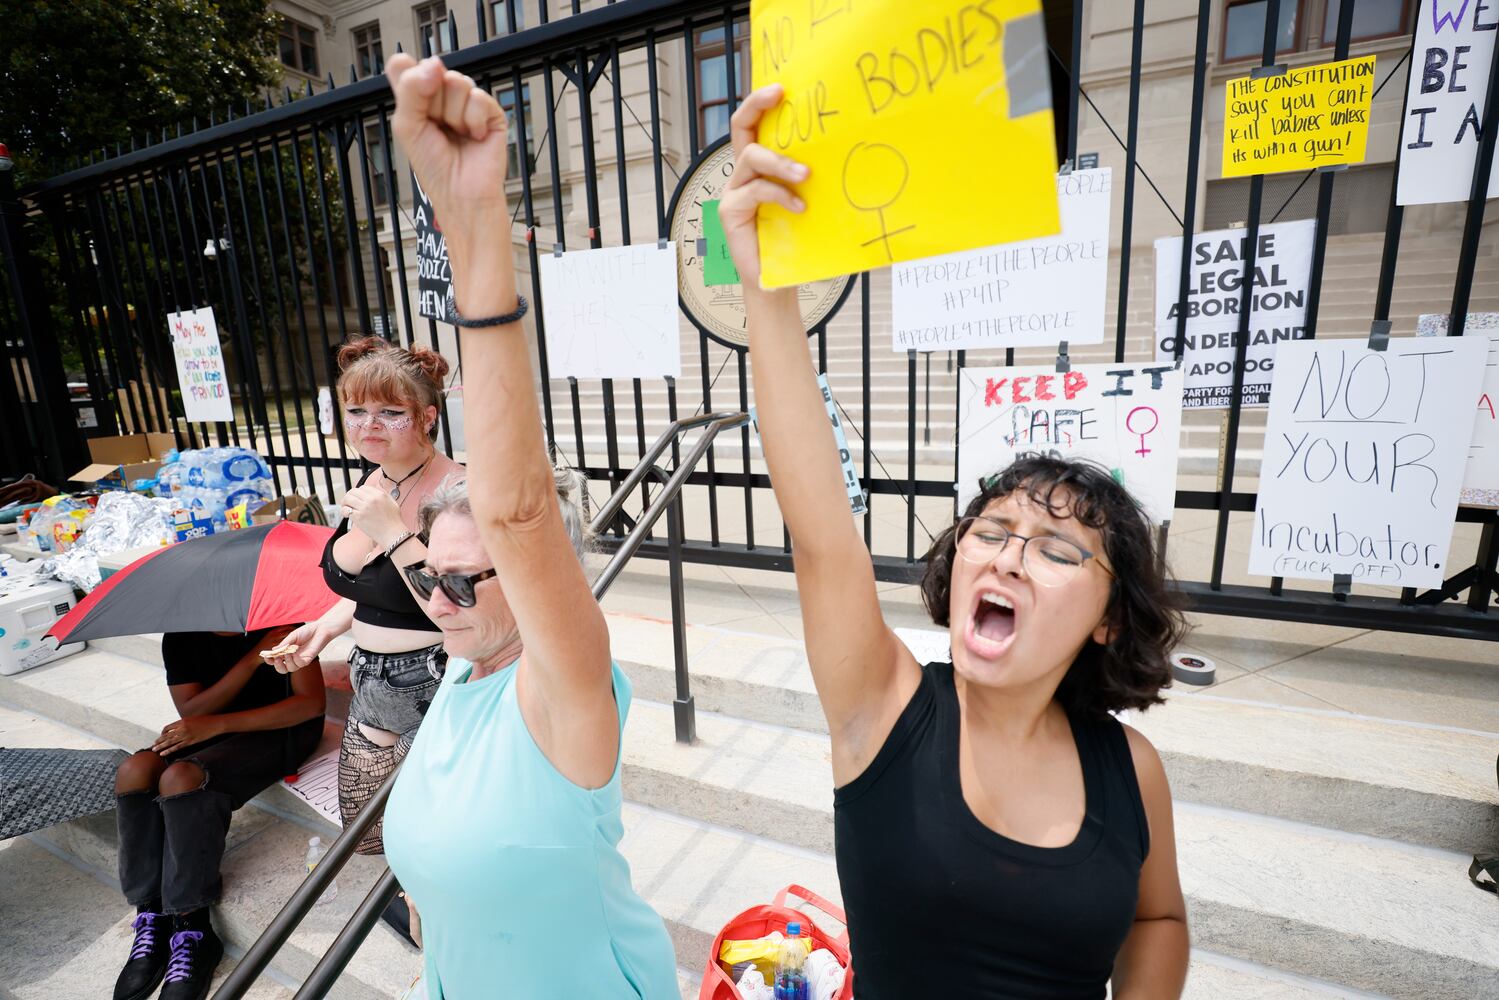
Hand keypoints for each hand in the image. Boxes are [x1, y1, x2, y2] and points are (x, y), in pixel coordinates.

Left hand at [152, 715, 222, 755]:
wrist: (216, 724)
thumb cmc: (206, 721)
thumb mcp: (193, 719)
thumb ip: (184, 724)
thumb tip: (178, 729)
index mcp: (182, 721)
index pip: (168, 728)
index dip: (162, 733)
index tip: (160, 737)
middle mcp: (182, 728)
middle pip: (166, 735)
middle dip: (159, 741)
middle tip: (153, 745)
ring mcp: (186, 735)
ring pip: (169, 742)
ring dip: (161, 746)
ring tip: (154, 750)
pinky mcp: (190, 741)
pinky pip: (177, 747)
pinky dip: (169, 750)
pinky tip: (163, 753)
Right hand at [267, 621, 331, 673]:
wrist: (320, 629)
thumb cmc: (306, 632)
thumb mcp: (292, 637)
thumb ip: (284, 644)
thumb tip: (273, 650)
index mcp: (286, 652)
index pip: (276, 660)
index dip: (270, 660)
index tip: (266, 656)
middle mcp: (292, 658)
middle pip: (282, 669)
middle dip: (277, 666)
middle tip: (276, 659)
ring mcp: (300, 660)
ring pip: (291, 669)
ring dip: (287, 662)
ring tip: (287, 653)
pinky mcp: (308, 660)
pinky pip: (300, 664)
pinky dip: (295, 660)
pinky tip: (295, 652)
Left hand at [341, 483, 405, 549]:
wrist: (393, 534)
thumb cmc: (393, 521)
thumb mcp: (392, 502)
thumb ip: (384, 493)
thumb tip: (376, 486)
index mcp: (380, 494)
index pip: (363, 487)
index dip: (358, 492)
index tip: (357, 498)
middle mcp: (372, 499)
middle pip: (353, 491)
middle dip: (349, 496)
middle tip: (348, 502)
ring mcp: (365, 508)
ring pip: (348, 499)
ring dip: (344, 502)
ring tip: (345, 507)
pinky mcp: (359, 517)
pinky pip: (346, 510)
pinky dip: (343, 511)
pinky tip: (346, 515)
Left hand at [387, 54, 508, 274]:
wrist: (462, 194)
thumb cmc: (434, 167)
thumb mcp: (407, 124)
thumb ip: (412, 88)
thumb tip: (436, 63)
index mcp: (417, 99)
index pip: (405, 65)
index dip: (409, 77)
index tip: (414, 104)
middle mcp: (441, 98)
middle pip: (434, 71)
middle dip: (433, 103)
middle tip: (438, 128)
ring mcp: (467, 104)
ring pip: (457, 82)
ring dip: (454, 115)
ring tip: (457, 135)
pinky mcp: (491, 113)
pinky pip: (479, 97)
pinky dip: (474, 120)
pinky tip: (475, 137)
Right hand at [717, 84, 808, 288]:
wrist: (777, 280)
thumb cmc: (794, 240)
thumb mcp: (806, 200)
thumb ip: (809, 178)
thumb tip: (847, 150)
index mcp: (758, 168)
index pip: (751, 125)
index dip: (760, 102)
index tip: (782, 88)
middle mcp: (742, 174)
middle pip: (740, 129)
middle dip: (756, 106)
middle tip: (780, 95)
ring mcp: (734, 192)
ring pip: (751, 158)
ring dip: (781, 161)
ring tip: (805, 175)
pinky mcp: (731, 211)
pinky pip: (755, 190)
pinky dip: (780, 195)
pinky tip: (799, 207)